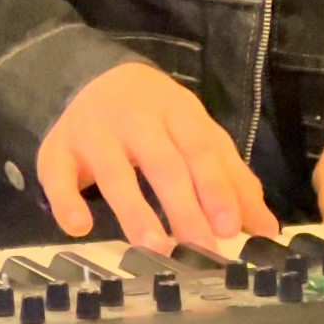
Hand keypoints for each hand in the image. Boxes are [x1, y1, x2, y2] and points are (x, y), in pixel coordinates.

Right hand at [36, 64, 278, 251]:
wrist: (91, 76)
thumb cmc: (156, 119)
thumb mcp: (196, 136)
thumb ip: (230, 179)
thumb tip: (267, 229)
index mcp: (177, 111)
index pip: (200, 149)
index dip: (216, 187)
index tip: (231, 228)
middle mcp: (135, 118)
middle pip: (163, 163)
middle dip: (184, 206)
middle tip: (201, 248)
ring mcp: (93, 132)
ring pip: (115, 172)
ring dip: (135, 210)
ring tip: (154, 246)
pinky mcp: (56, 148)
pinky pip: (56, 175)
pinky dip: (66, 200)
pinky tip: (79, 228)